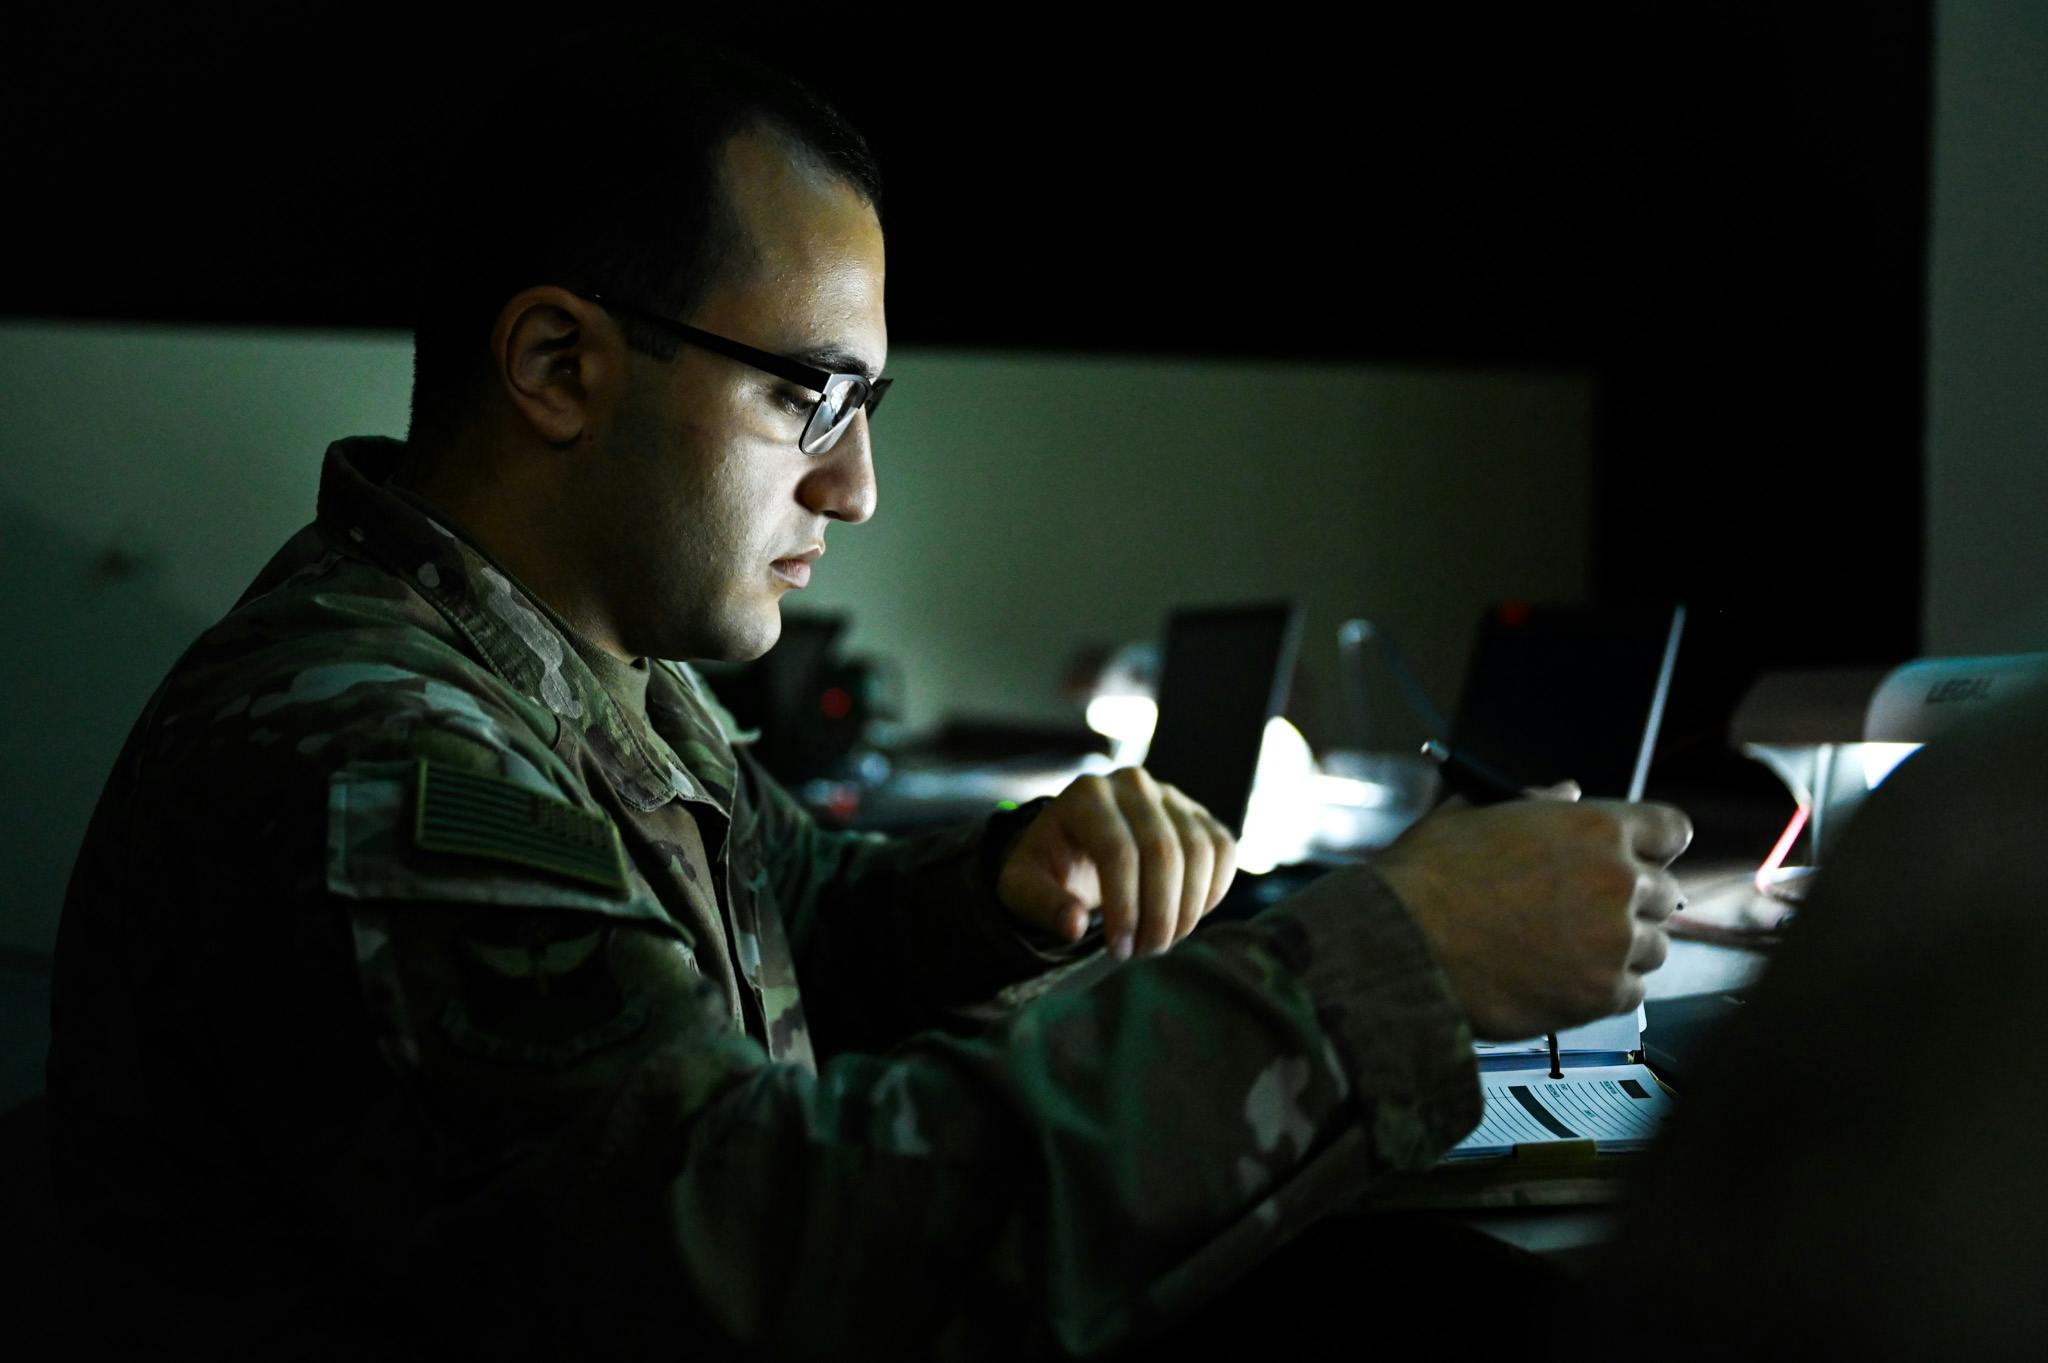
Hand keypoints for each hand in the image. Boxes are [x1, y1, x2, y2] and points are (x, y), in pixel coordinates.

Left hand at [996, 767, 1238, 958]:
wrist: (1075, 850)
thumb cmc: (1048, 870)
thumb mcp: (1023, 888)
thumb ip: (1042, 904)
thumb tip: (1074, 925)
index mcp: (1086, 795)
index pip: (1118, 851)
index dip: (1125, 907)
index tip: (1120, 949)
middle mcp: (1132, 784)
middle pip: (1164, 852)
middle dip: (1160, 914)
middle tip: (1145, 952)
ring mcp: (1171, 796)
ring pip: (1201, 852)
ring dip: (1188, 910)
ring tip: (1161, 941)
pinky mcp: (1198, 814)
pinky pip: (1223, 851)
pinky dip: (1213, 892)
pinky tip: (1185, 918)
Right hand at [1374, 794, 1692, 1039]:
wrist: (1400, 946)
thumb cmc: (1426, 878)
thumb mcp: (1474, 814)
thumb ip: (1533, 802)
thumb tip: (1567, 793)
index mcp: (1595, 826)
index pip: (1671, 830)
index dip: (1653, 846)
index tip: (1639, 859)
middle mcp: (1617, 881)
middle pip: (1664, 893)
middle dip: (1631, 901)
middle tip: (1585, 912)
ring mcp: (1614, 941)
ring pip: (1653, 946)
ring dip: (1622, 948)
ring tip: (1569, 951)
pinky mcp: (1600, 995)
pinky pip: (1632, 992)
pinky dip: (1605, 989)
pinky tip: (1565, 980)